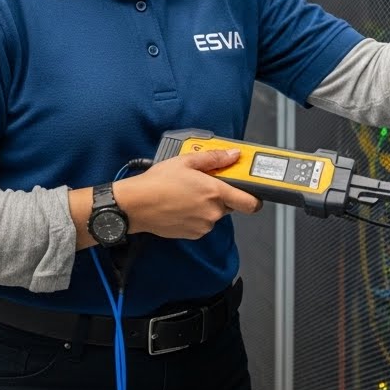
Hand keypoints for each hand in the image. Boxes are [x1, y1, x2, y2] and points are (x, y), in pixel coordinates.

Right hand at [114, 149, 262, 239]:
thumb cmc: (157, 182)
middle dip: (219, 196)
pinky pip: (201, 223)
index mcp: (215, 192)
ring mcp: (203, 225)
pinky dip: (195, 215)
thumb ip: (214, 158)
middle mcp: (212, 212)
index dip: (254, 199)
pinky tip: (180, 205)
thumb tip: (233, 155)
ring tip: (185, 194)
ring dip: (206, 206)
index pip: (250, 203)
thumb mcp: (186, 161)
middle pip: (229, 205)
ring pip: (213, 214)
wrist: (135, 205)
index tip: (252, 192)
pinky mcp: (192, 234)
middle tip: (202, 184)